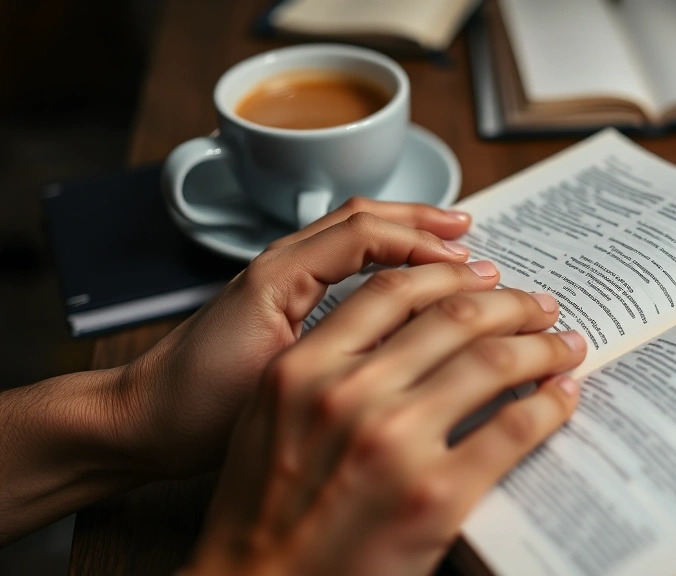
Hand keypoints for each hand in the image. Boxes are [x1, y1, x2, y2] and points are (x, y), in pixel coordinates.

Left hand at [118, 198, 494, 478]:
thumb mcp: (273, 376)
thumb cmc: (196, 406)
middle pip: (364, 215)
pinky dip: (384, 256)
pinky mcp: (283, 298)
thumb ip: (335, 345)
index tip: (469, 268)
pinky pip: (343, 258)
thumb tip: (412, 334)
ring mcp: (281, 275)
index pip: (365, 233)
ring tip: (453, 241)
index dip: (423, 244)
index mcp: (279, 272)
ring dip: (407, 232)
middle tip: (472, 236)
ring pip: (354, 231)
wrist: (143, 421)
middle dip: (423, 221)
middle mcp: (281, 261)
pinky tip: (407, 279)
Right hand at [186, 270, 586, 575]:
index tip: (483, 275)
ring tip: (564, 343)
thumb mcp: (271, 415)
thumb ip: (326, 365)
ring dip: (543, 345)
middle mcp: (350, 394)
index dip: (451, 274)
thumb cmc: (261, 510)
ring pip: (495, 360)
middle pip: (456, 315)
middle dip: (511, 302)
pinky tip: (563, 395)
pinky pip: (514, 428)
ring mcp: (395, 442)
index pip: (393, 289)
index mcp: (305, 368)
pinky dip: (550, 404)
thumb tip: (403, 333)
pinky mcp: (437, 495)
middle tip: (538, 304)